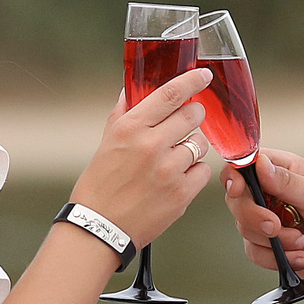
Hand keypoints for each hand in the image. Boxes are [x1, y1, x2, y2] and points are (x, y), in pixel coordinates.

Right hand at [69, 68, 215, 247]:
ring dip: (193, 147)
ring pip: (200, 143)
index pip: (170, 94)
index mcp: (130, 128)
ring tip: (175, 157)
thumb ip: (123, 113)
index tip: (203, 75)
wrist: (99, 227)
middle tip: (187, 122)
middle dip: (194, 115)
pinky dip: (194, 172)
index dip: (191, 81)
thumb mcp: (106, 142)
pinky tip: (177, 178)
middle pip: (192, 115)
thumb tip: (131, 90)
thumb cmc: (100, 185)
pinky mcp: (181, 193)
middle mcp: (151, 145)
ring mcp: (169, 170)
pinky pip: (202, 171)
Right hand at [224, 147, 303, 278]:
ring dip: (274, 240)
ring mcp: (268, 220)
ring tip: (302, 241)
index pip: (244, 166)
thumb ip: (288, 181)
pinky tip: (301, 256)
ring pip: (244, 228)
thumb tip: (259, 164)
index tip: (239, 189)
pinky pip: (255, 253)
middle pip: (237, 200)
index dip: (234, 176)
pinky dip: (276, 258)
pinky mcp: (270, 247)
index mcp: (281, 171)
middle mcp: (270, 194)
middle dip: (253, 216)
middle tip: (276, 226)